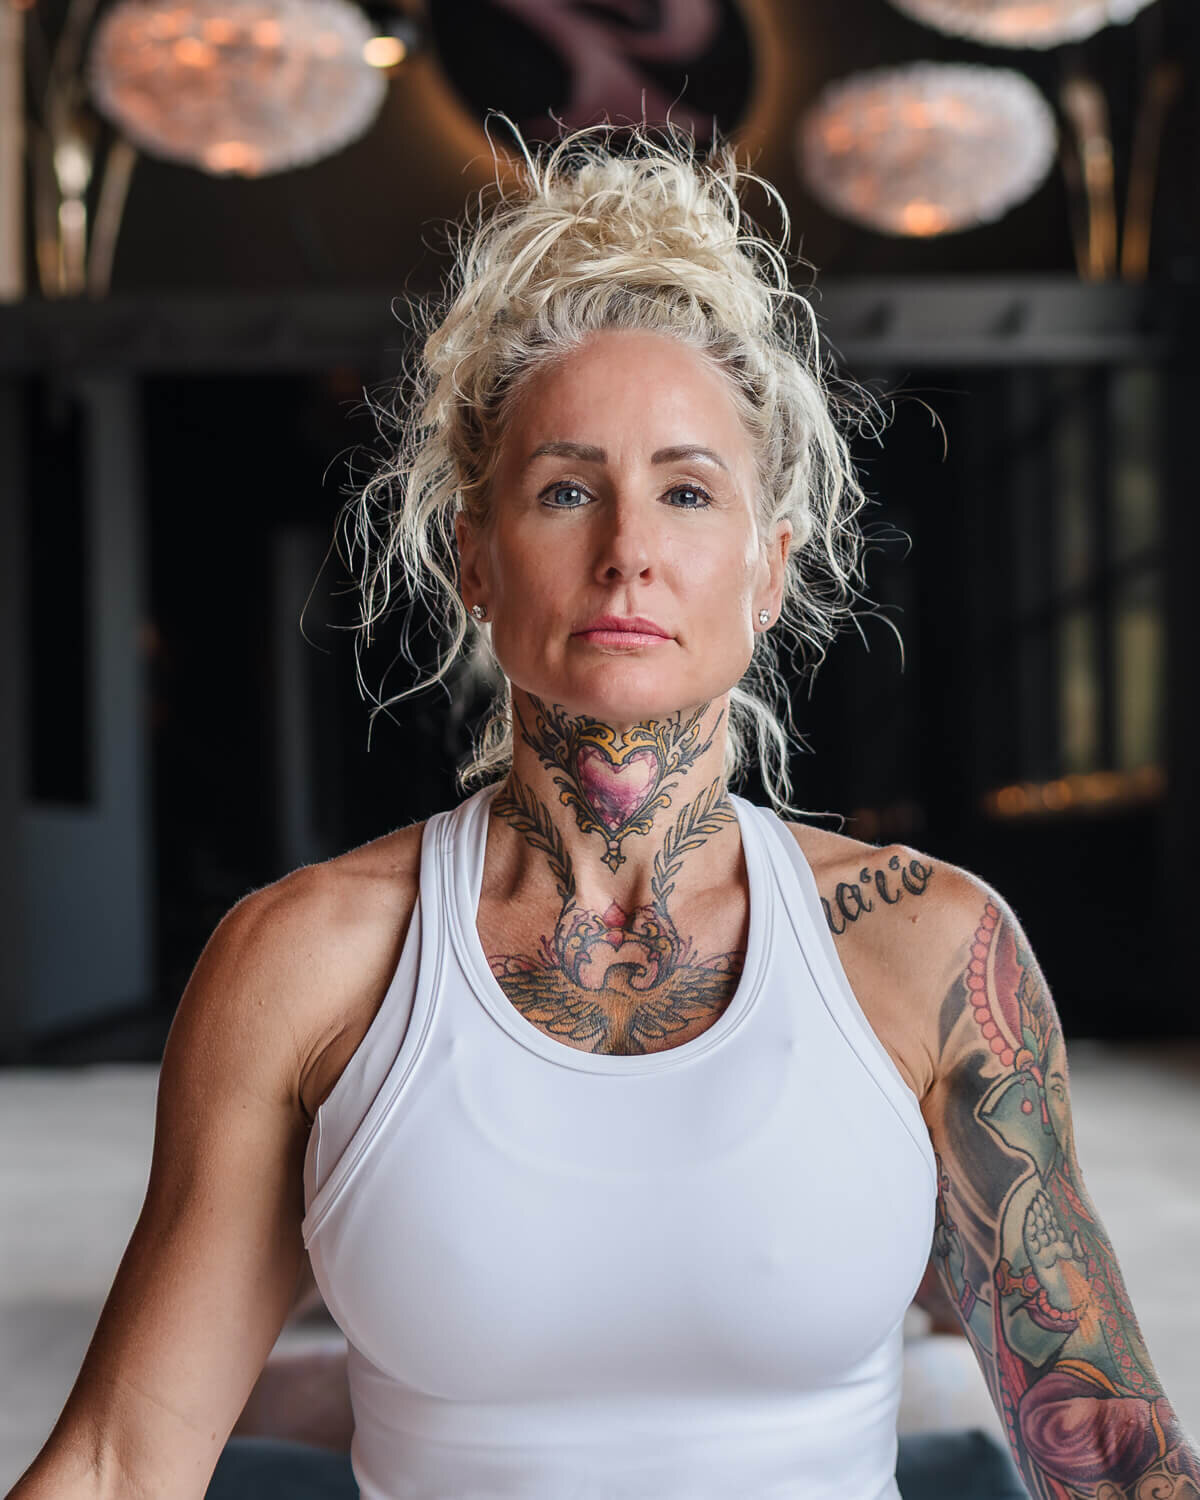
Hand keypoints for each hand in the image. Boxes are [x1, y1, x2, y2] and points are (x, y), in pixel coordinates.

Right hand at [1023, 1189, 1084, 1308]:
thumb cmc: (1078, 1286)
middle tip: (1039, 1194)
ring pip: (1037, 1230)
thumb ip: (1077, 1248)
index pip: (1053, 1225)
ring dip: (1036, 1216)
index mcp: (1060, 1247)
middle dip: (1041, 1210)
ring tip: (1034, 1201)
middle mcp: (1050, 1248)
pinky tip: (1030, 1218)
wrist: (1071, 1302)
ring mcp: (1042, 1252)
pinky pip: (1031, 1241)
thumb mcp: (1082, 1263)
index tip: (1046, 1197)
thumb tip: (1074, 1233)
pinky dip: (1030, 1229)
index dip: (1049, 1212)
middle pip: (1044, 1225)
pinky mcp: (1037, 1259)